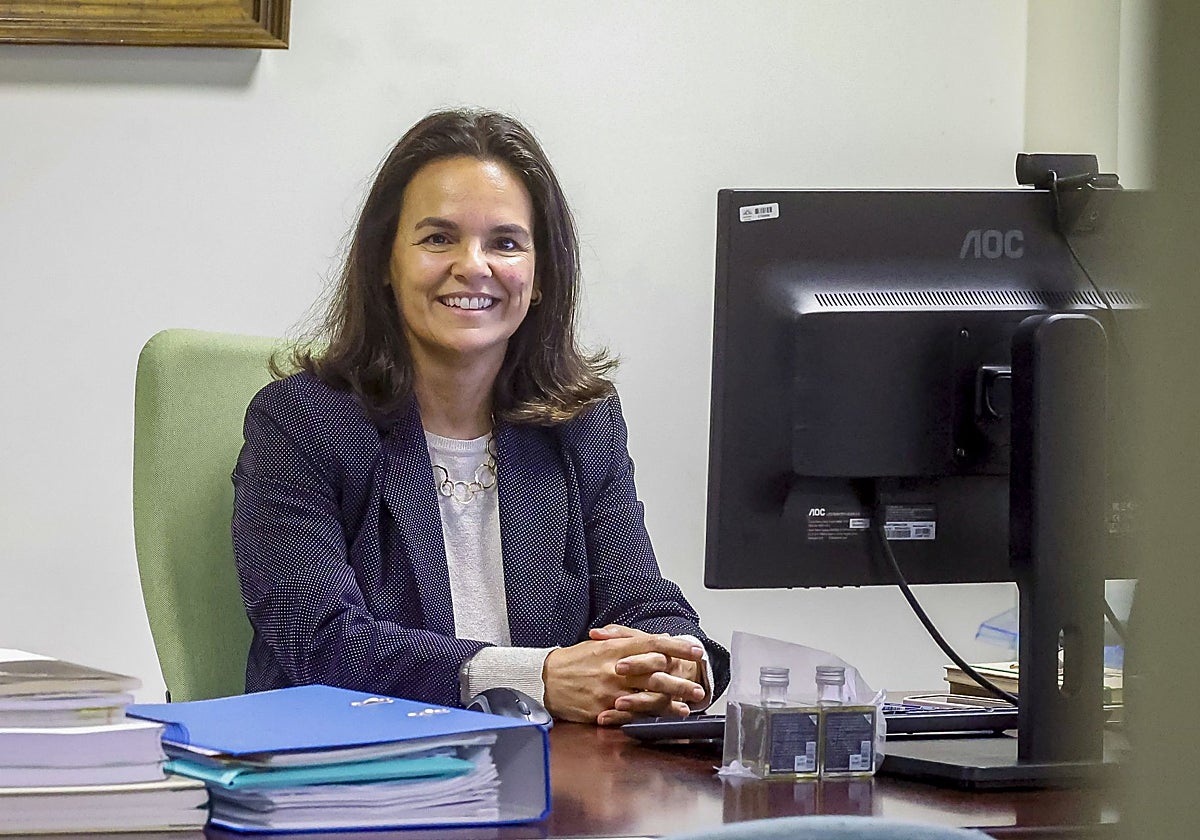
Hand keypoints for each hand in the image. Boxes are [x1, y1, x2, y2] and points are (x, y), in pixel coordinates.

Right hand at [542, 627, 706, 725]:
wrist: (546, 679)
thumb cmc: (574, 661)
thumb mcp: (601, 644)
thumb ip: (629, 642)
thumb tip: (658, 640)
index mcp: (617, 647)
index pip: (655, 644)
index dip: (678, 647)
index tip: (696, 652)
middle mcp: (617, 668)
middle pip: (657, 673)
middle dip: (681, 681)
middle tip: (699, 688)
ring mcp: (612, 690)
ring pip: (649, 696)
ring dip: (671, 703)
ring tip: (687, 706)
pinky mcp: (605, 709)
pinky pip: (633, 715)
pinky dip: (651, 717)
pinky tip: (664, 719)